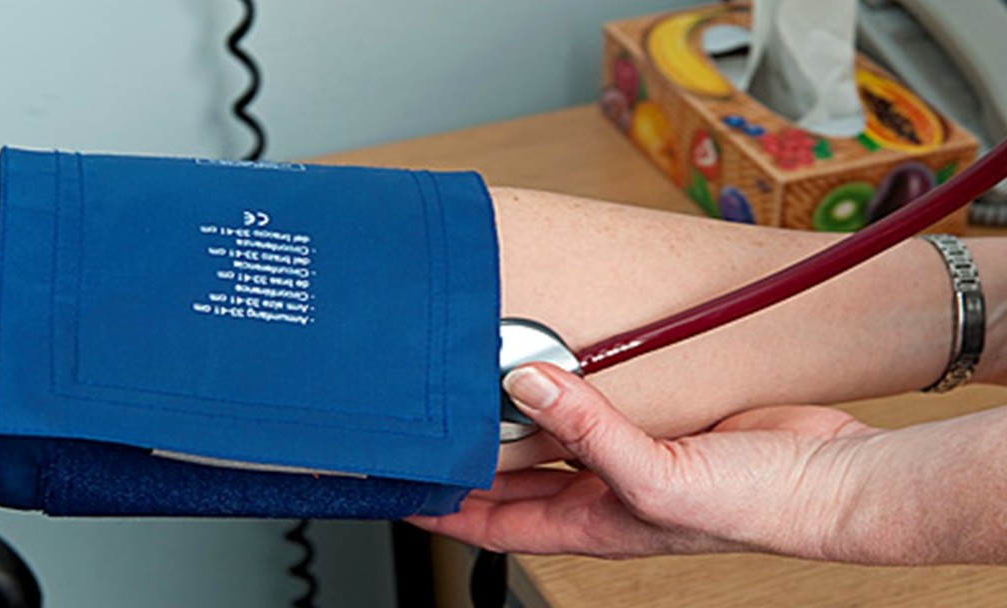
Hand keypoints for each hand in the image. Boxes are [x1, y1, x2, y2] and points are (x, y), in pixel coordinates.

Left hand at [410, 363, 890, 560]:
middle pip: (515, 481)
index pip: (494, 525)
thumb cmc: (753, 506)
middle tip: (427, 426)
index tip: (400, 490)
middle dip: (469, 463)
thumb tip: (522, 384)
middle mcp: (602, 492)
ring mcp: (628, 455)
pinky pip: (597, 401)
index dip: (443, 511)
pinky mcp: (655, 421)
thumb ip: (586, 431)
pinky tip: (553, 363)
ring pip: (552, 435)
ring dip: (516, 415)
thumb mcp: (655, 478)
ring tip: (474, 386)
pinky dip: (569, 384)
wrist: (828, 477)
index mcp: (592, 524)